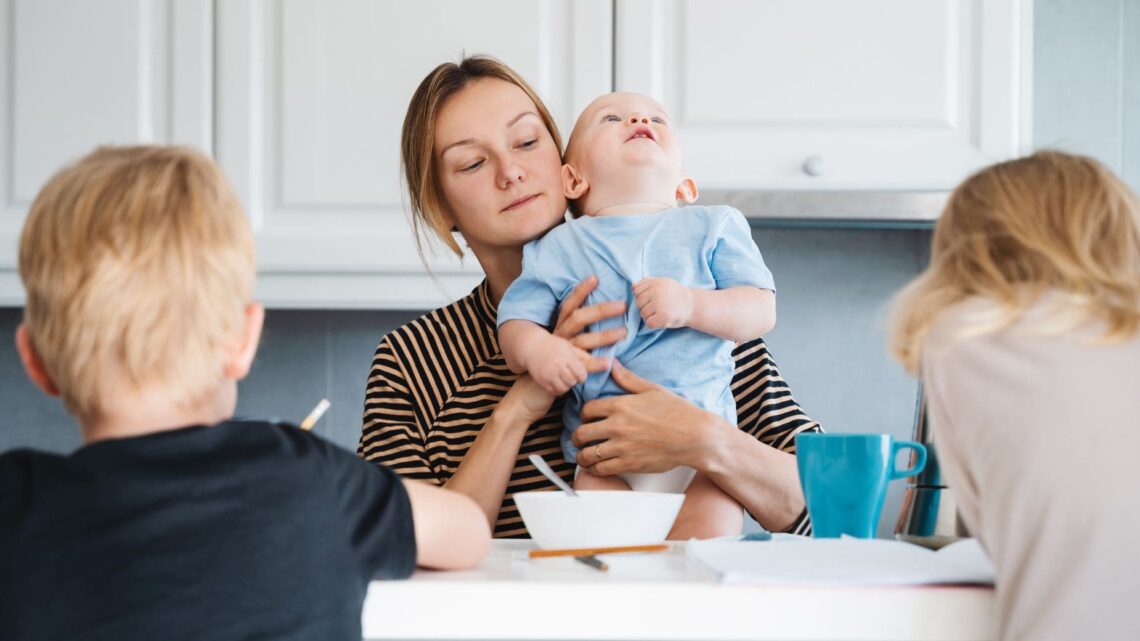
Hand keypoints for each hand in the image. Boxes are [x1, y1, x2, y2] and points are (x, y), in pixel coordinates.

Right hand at [528, 335, 587, 395]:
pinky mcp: (541, 380)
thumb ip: (583, 355)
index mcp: (566, 356)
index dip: (582, 375)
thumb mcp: (568, 346)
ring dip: (566, 385)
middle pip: (573, 381)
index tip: (580, 373)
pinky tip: (556, 382)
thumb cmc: (553, 345)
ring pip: (564, 388)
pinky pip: (554, 391)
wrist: (531, 346)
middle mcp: (557, 365)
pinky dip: (557, 389)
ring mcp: (548, 374)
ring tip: (564, 379)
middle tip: (571, 376)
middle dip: (574, 380)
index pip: (581, 373)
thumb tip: (605, 361)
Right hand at [552, 275, 627, 365]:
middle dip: (601, 311)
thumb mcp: (566, 331)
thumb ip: (580, 318)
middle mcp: (562, 335)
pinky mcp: (570, 366)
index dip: (580, 291)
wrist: (541, 372)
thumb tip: (599, 298)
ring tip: (624, 332)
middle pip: (579, 318)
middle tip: (622, 305)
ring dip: (605, 336)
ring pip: (584, 340)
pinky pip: (584, 365)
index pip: (569, 304)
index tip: (594, 278)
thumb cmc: (561, 347)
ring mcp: (566, 351)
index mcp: (562, 324)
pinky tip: (610, 362)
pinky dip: (596, 364)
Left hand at [572, 362, 728, 475]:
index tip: (588, 419)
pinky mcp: (629, 464)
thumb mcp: (652, 390)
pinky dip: (595, 469)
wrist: (695, 437)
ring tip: (585, 455)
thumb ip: (628, 379)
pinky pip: (601, 469)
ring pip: (588, 454)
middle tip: (580, 438)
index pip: (587, 409)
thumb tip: (613, 365)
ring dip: (583, 455)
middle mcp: (617, 426)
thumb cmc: (678, 413)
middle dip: (578, 436)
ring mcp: (622, 446)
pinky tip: (597, 466)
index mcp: (621, 405)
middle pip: (581, 432)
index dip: (584, 415)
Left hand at [633, 277, 692, 328]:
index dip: (642, 296)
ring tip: (660, 313)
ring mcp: (660, 304)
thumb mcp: (663, 283)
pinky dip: (654, 324)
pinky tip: (661, 320)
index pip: (637, 290)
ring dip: (649, 316)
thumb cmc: (675, 294)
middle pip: (638, 303)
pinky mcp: (664, 316)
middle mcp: (658, 292)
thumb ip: (648, 282)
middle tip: (657, 308)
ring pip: (643, 313)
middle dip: (645, 307)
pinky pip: (649, 323)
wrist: (693, 305)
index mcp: (657, 282)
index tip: (652, 299)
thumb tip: (633, 286)